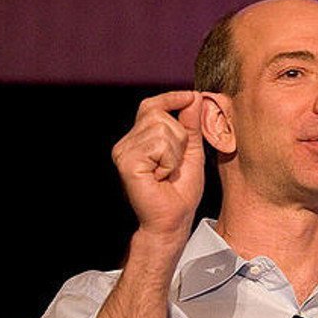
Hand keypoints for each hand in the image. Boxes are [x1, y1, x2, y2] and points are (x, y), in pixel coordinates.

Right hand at [112, 90, 204, 236]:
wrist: (172, 221)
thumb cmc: (180, 191)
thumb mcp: (191, 151)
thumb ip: (191, 125)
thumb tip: (194, 97)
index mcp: (140, 139)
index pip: (152, 105)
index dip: (172, 97)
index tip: (191, 97)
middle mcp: (127, 142)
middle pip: (159, 113)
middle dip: (179, 136)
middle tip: (175, 163)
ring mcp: (124, 151)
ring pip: (161, 128)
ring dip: (175, 152)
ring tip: (168, 171)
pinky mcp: (127, 162)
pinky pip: (158, 144)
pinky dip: (169, 161)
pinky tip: (161, 176)